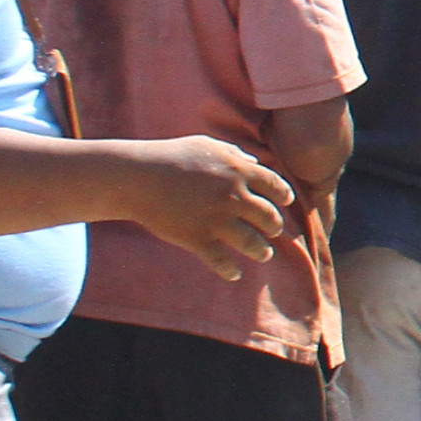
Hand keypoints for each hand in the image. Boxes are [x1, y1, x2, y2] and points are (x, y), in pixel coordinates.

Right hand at [109, 136, 294, 280]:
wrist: (135, 176)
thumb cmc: (170, 157)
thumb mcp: (207, 146)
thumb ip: (234, 154)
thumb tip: (255, 162)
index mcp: (240, 171)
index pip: (276, 187)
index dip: (284, 196)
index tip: (285, 202)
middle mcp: (234, 196)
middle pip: (269, 218)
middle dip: (274, 227)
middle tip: (273, 231)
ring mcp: (216, 219)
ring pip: (253, 244)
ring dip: (262, 252)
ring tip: (264, 254)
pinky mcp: (197, 238)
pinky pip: (221, 261)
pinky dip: (230, 270)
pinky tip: (234, 274)